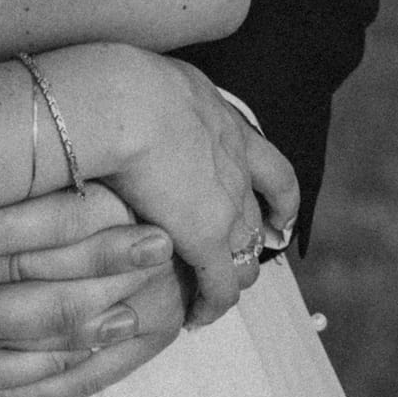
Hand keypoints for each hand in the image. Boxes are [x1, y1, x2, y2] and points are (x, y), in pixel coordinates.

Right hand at [63, 48, 299, 328]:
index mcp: (226, 123)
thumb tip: (131, 98)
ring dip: (232, 273)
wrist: (126, 104)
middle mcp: (237, 163)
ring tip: (217, 292)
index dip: (276, 197)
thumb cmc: (121, 84)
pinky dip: (212, 304)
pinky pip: (219, 286)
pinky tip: (197, 317)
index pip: (269, 168)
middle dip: (255, 238)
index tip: (275, 215)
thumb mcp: (155, 79)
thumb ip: (158, 97)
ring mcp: (226, 203)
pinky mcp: (207, 239)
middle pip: (258, 214)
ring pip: (245, 252)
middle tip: (245, 257)